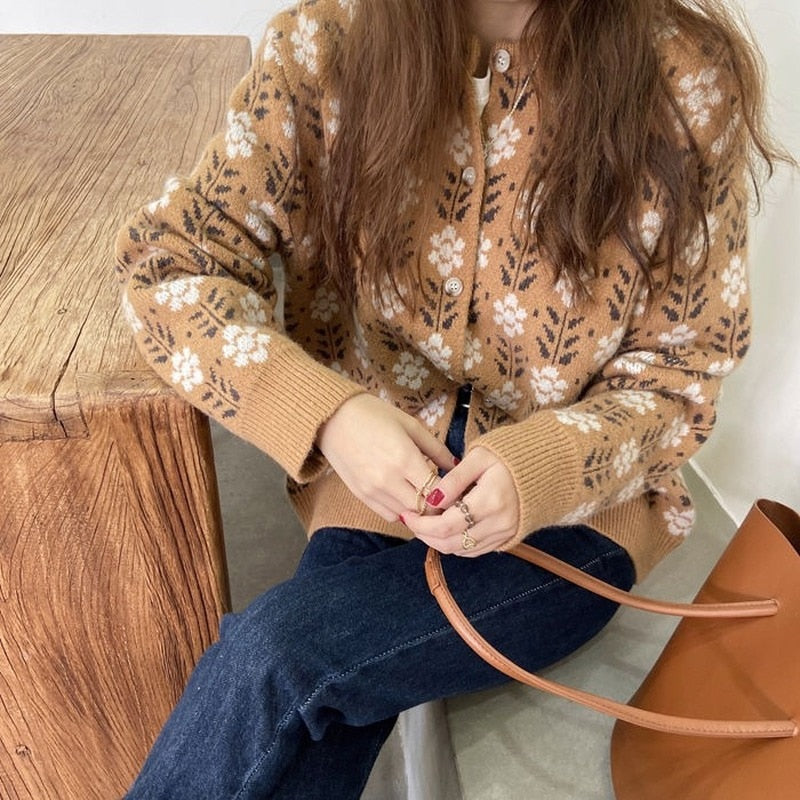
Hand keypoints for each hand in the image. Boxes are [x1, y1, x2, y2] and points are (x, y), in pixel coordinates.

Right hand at [316, 393, 456, 521]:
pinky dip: (402, 511)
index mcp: (405, 459)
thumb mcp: (411, 425)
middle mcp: (388, 480)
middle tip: (446, 497)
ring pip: (407, 516)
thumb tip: (458, 466)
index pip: (437, 493)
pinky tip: (406, 496)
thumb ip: (436, 449)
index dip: (450, 495)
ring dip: (420, 510)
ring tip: (426, 497)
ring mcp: (373, 491)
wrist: (333, 419)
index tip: (457, 489)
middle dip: (438, 506)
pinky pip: (389, 515)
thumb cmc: (374, 415)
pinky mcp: (362, 496)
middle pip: (424, 510)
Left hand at [402, 446, 518, 556]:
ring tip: (425, 523)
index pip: (446, 525)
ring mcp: (505, 533)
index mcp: (490, 501)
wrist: (544, 464)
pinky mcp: (508, 537)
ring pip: (462, 551)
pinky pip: (476, 550)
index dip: (422, 524)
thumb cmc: (508, 455)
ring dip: (439, 541)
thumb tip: (430, 500)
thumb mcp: (478, 457)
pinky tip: (446, 528)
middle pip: (452, 543)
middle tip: (412, 521)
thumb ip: (453, 480)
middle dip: (426, 535)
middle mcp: (499, 523)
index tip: (408, 513)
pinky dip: (456, 544)